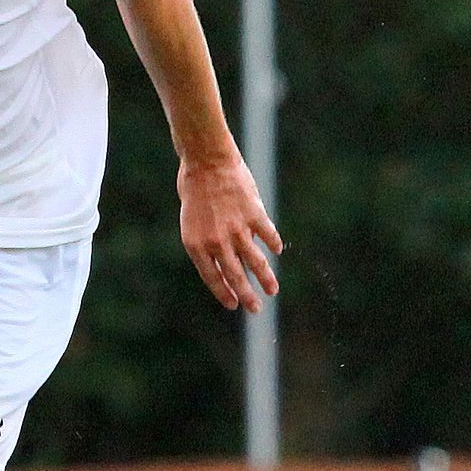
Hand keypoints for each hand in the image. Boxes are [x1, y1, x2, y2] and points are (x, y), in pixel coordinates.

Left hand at [178, 149, 281, 313]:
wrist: (206, 161)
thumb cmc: (195, 188)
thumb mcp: (194, 221)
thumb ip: (210, 241)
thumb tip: (234, 257)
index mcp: (196, 244)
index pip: (212, 277)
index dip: (224, 293)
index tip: (234, 305)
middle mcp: (217, 242)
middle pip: (235, 276)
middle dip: (247, 295)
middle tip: (256, 309)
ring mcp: (237, 229)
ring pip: (255, 261)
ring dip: (265, 278)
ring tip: (273, 290)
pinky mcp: (254, 215)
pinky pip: (268, 235)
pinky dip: (274, 243)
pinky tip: (277, 250)